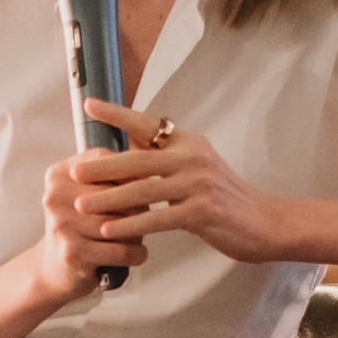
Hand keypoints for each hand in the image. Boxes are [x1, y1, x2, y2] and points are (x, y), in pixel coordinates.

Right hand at [34, 135, 149, 300]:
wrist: (53, 268)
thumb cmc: (79, 226)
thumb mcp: (84, 193)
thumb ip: (108, 172)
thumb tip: (150, 152)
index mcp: (59, 174)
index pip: (105, 160)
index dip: (131, 172)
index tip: (145, 181)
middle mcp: (56, 196)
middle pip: (118, 194)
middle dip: (138, 206)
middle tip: (146, 215)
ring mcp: (62, 224)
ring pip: (122, 224)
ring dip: (139, 232)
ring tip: (139, 234)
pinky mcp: (73, 252)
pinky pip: (121, 250)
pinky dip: (136, 253)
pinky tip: (137, 253)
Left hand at [76, 98, 289, 265]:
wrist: (263, 223)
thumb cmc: (224, 197)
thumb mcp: (197, 166)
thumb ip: (165, 154)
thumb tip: (129, 138)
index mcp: (189, 142)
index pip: (149, 123)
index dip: (118, 115)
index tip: (90, 106)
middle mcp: (193, 157)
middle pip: (139, 160)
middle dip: (103, 167)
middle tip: (74, 172)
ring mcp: (198, 184)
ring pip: (144, 190)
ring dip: (109, 199)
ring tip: (82, 205)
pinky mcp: (202, 212)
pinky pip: (158, 219)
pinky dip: (131, 225)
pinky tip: (110, 231)